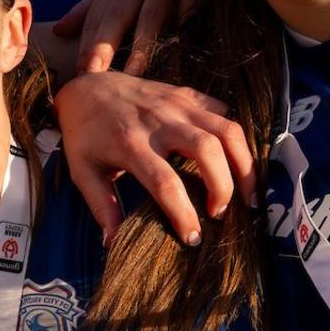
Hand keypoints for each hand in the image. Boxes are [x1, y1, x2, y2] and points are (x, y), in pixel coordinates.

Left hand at [46, 0, 211, 79]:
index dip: (85, 46)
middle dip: (103, 45)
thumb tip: (58, 30)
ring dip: (141, 47)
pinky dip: (181, 33)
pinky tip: (176, 57)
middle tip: (92, 74)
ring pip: (151, 17)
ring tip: (132, 75)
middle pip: (117, 15)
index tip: (78, 75)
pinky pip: (187, 14)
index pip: (96, 18)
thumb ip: (91, 11)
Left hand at [52, 72, 255, 245]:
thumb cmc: (85, 134)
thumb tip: (113, 243)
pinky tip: (235, 161)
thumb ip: (101, 206)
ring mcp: (177, 103)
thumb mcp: (82, 171)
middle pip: (207, 151)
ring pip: (227, 129)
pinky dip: (236, 138)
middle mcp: (158, 121)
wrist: (87, 87)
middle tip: (220, 214)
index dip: (184, 214)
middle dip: (224, 188)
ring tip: (246, 194)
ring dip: (244, 164)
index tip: (192, 238)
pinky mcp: (188, 94)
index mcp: (129, 143)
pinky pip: (223, 112)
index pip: (165, 183)